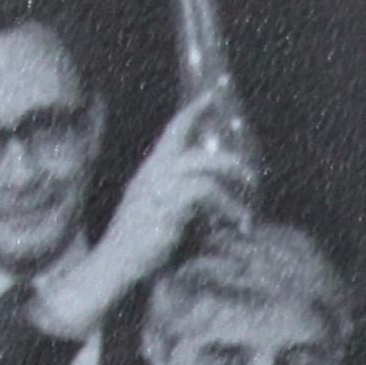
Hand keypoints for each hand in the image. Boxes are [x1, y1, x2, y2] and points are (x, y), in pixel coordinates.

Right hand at [39, 97, 254, 338]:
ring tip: (245, 218)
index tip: (211, 97)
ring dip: (230, 193)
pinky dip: (225, 209)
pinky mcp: (165, 206)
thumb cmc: (145, 249)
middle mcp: (152, 173)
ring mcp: (157, 188)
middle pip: (194, 150)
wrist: (116, 267)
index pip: (173, 132)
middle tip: (249, 177)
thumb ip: (195, 208)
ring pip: (203, 171)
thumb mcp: (171, 220)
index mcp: (152, 172)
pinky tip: (236, 227)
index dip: (193, 112)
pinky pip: (205, 194)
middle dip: (226, 161)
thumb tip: (228, 206)